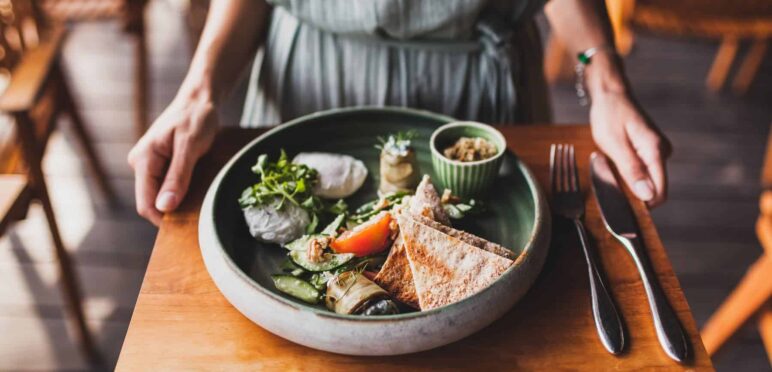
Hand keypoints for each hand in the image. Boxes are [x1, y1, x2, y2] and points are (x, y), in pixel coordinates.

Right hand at [128, 89, 217, 224]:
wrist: (199, 99)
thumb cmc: (196, 118)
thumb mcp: (190, 147)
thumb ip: (177, 177)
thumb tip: (164, 207)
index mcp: (143, 159)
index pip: (145, 204)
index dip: (163, 219)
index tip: (187, 226)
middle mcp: (140, 162)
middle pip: (151, 201)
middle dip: (171, 210)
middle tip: (198, 212)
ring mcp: (148, 162)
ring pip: (159, 193)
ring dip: (176, 200)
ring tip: (198, 196)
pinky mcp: (158, 162)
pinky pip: (164, 184)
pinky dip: (179, 190)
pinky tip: (195, 187)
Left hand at [590, 90, 670, 206]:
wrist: (610, 94)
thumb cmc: (609, 115)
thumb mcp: (614, 144)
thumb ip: (631, 170)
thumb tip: (648, 195)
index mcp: (656, 151)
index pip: (659, 192)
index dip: (642, 204)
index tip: (620, 203)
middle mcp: (662, 152)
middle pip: (653, 187)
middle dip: (633, 192)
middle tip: (609, 181)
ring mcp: (657, 151)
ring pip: (647, 180)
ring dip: (629, 181)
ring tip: (610, 167)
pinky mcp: (650, 150)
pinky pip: (643, 170)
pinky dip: (629, 172)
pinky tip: (615, 163)